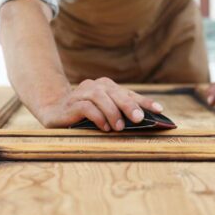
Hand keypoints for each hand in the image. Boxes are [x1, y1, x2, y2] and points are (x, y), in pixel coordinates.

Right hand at [37, 77, 163, 130]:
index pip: (129, 93)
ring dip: (112, 112)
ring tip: (119, 127)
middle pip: (116, 93)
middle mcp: (95, 86)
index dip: (145, 101)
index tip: (160, 110)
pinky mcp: (71, 103)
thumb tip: (144, 123)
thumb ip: (120, 115)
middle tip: (139, 119)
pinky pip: (86, 107)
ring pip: (100, 97)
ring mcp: (82, 93)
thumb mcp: (104, 114)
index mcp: (107, 87)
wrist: (54, 112)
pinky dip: (97, 116)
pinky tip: (104, 127)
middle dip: (129, 105)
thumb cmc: (85, 115)